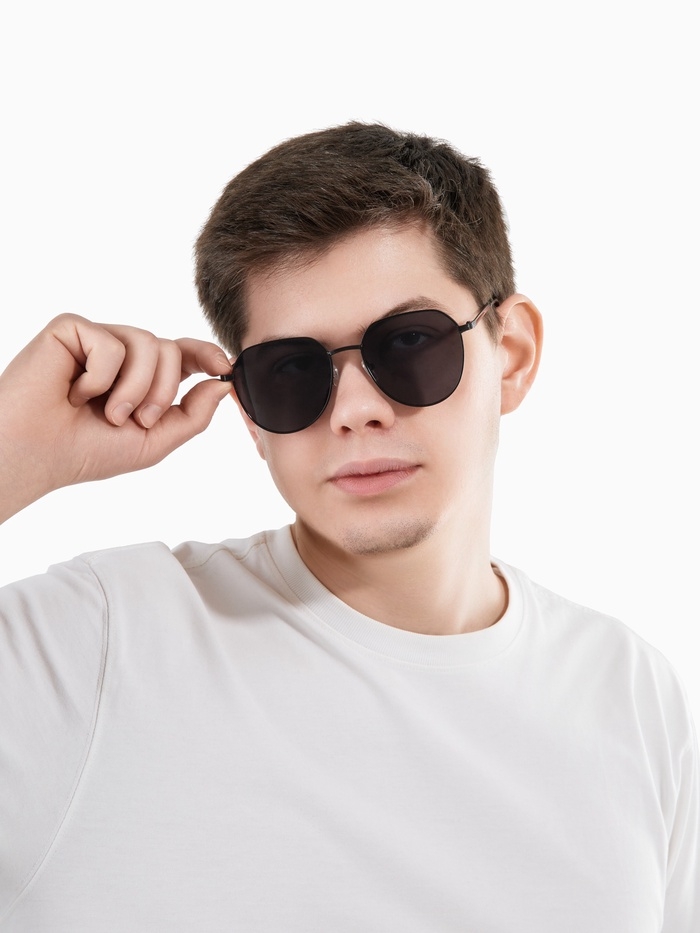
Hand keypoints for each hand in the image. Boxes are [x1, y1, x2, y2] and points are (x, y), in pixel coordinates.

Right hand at [0, 314, 232, 521]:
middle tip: (135, 419)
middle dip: (162, 391)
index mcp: (142, 376)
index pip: (183, 354)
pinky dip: (99, 377)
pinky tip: (74, 393)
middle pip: (171, 349)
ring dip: (134, 388)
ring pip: (148, 342)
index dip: (207, 353)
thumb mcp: (153, 441)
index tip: (224, 366)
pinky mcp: (71, 329)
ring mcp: (97, 338)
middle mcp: (122, 353)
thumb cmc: (86, 451)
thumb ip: (193, 415)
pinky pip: (110, 342)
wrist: (37, 455)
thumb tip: (223, 383)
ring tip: (106, 412)